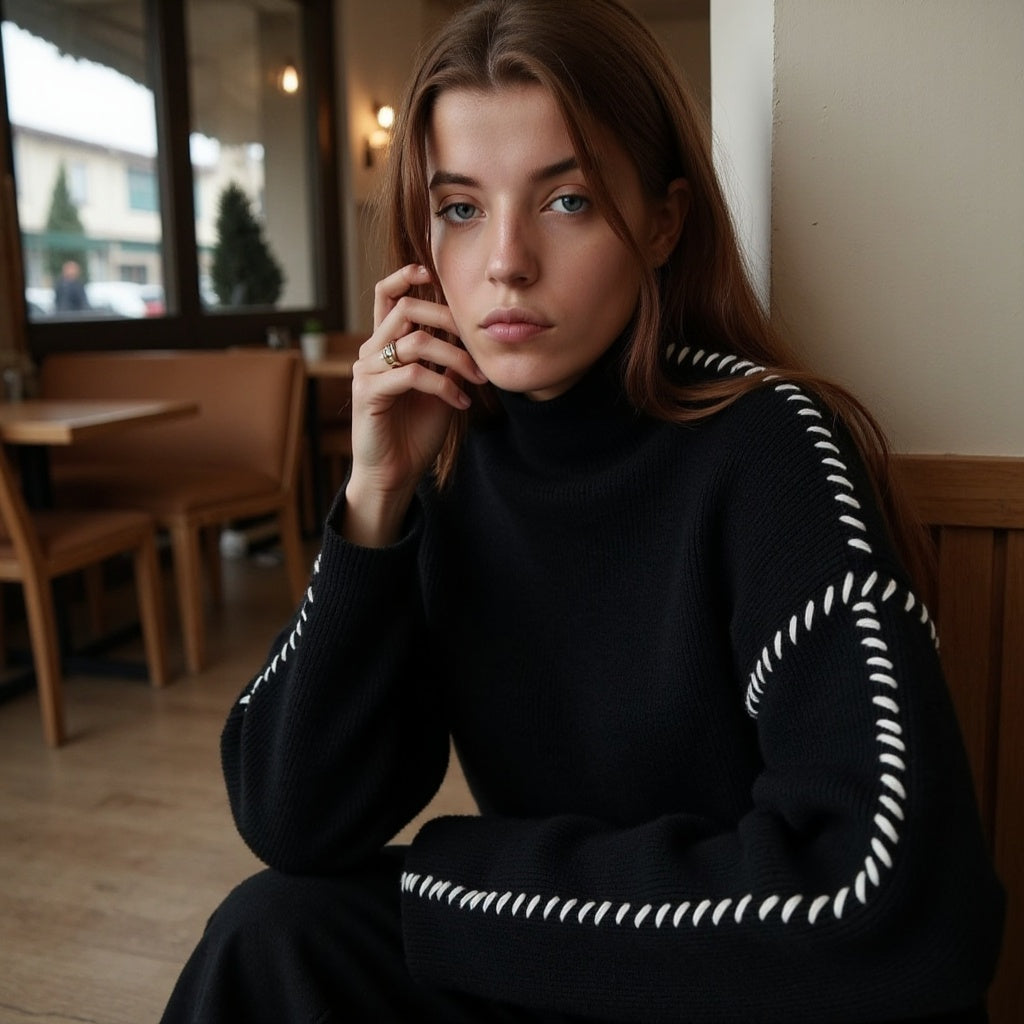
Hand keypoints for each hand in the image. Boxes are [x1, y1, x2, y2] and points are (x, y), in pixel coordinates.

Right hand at [342, 264, 485, 545]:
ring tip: (477, 379)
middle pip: (407, 310)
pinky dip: (442, 386)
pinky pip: (410, 375)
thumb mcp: (440, 386)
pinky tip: (460, 403)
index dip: (405, 276)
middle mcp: (372, 352)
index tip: (430, 270)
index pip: (387, 296)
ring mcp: (367, 371)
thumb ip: (446, 356)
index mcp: (386, 345)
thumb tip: (470, 329)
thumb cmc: (417, 431)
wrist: (395, 474)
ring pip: (414, 342)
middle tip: (477, 340)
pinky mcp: (368, 394)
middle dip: (448, 318)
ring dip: (454, 358)